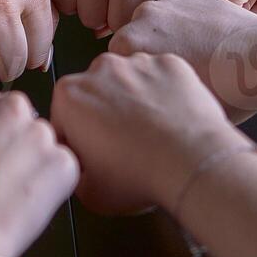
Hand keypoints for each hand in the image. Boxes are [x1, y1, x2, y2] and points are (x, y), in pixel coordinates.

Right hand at [0, 84, 78, 256]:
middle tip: (0, 175)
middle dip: (17, 143)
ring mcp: (42, 133)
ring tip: (12, 194)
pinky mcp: (64, 162)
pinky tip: (28, 203)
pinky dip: (53, 186)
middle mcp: (13, 105)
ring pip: (45, 146)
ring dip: (36, 164)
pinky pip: (64, 170)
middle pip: (23, 120)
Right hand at [51, 52, 243, 215]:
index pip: (64, 117)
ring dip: (134, 102)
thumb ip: (74, 172)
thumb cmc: (141, 175)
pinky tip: (170, 121)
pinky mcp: (171, 64)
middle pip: (96, 93)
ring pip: (129, 82)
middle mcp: (101, 69)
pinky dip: (164, 94)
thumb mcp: (88, 193)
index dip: (77, 140)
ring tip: (150, 135)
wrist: (192, 163)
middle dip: (104, 114)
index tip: (91, 154)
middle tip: (122, 147)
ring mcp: (139, 63)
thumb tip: (82, 170)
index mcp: (70, 96)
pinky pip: (162, 78)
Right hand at [111, 0, 256, 121]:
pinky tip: (213, 42)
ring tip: (199, 58)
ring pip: (160, 22)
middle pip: (135, 38)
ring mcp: (172, 0)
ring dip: (171, 36)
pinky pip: (185, 10)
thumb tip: (141, 103)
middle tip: (178, 74)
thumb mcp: (176, 105)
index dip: (137, 77)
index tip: (155, 87)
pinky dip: (194, 23)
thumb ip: (148, 99)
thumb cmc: (227, 92)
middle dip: (151, 53)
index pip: (118, 62)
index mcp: (130, 45)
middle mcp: (144, 16)